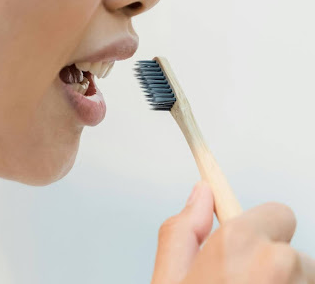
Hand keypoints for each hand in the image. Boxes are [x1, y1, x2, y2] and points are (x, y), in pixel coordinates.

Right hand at [151, 181, 314, 283]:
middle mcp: (280, 264)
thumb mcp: (168, 280)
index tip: (252, 237)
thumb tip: (200, 195)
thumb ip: (181, 232)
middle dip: (269, 266)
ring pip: (302, 276)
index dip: (258, 231)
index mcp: (239, 245)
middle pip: (289, 250)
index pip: (278, 213)